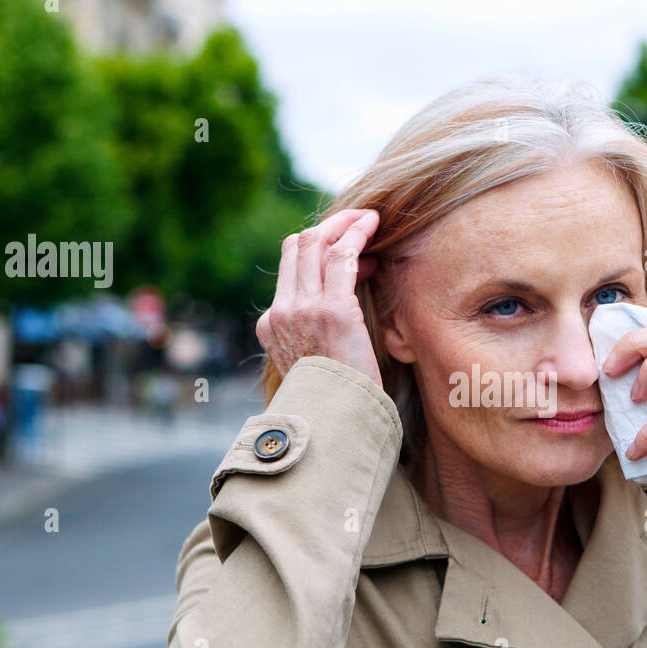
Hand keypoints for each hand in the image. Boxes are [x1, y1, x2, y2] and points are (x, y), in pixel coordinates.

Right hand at [256, 208, 382, 386]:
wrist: (337, 427)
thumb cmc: (335, 403)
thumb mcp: (314, 367)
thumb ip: (316, 338)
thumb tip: (342, 316)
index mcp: (271, 327)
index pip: (288, 269)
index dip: (318, 251)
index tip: (354, 258)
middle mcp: (280, 313)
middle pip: (297, 247)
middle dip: (330, 227)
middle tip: (361, 225)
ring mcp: (302, 309)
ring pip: (315, 242)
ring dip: (345, 224)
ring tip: (371, 220)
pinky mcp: (331, 309)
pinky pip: (341, 254)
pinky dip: (357, 233)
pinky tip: (375, 224)